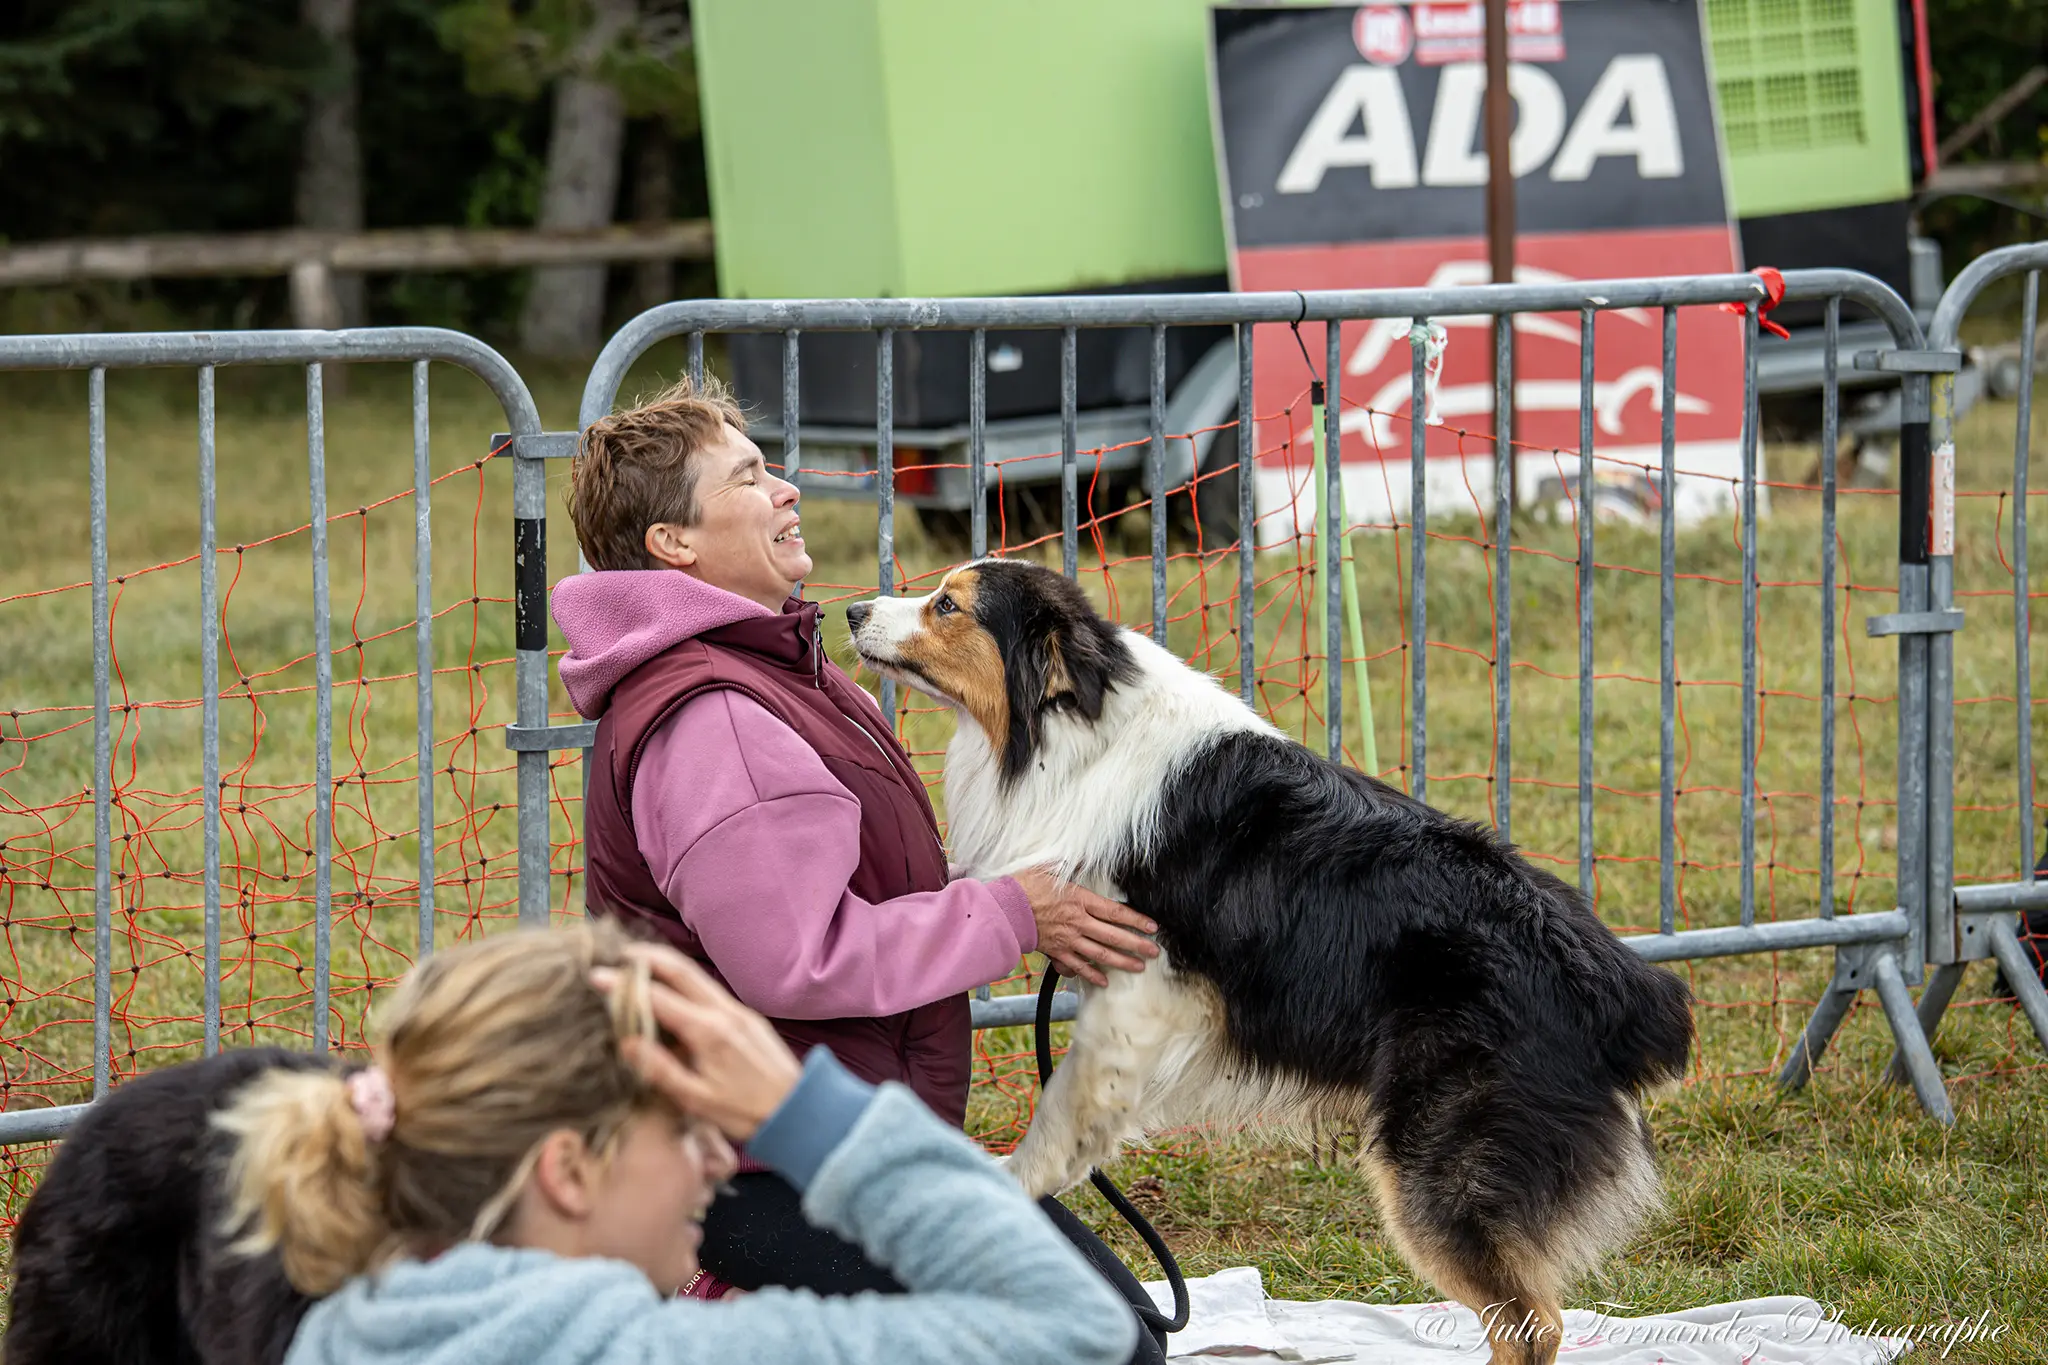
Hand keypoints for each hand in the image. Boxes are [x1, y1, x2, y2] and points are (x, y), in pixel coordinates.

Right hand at [592, 944, 802, 1142]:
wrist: (799, 1109)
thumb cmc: (746, 1112)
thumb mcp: (697, 1100)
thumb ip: (661, 1069)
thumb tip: (628, 1041)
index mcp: (708, 1031)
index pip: (658, 998)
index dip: (623, 985)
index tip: (595, 976)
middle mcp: (724, 1011)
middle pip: (680, 970)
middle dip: (646, 957)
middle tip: (616, 954)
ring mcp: (738, 1010)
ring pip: (696, 975)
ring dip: (666, 965)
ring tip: (638, 964)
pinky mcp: (747, 1016)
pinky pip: (709, 988)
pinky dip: (684, 980)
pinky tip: (672, 989)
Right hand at [1010, 867, 1158, 986]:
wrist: (1002, 910)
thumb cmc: (1023, 886)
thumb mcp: (1048, 867)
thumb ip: (1070, 863)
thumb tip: (1084, 854)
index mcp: (1079, 900)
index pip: (1115, 912)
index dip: (1136, 920)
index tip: (1151, 927)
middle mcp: (1077, 922)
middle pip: (1113, 936)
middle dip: (1136, 945)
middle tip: (1153, 952)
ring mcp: (1067, 939)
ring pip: (1100, 954)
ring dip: (1121, 962)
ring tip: (1138, 967)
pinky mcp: (1055, 951)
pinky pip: (1077, 966)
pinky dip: (1091, 974)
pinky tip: (1103, 981)